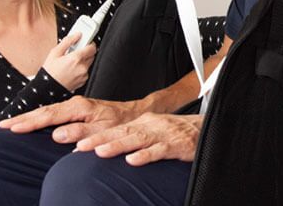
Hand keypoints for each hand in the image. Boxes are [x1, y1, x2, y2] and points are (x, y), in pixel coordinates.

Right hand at [0, 96, 141, 143]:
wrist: (133, 114)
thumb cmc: (120, 123)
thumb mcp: (102, 129)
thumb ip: (80, 131)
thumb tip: (56, 135)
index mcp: (78, 107)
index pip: (48, 116)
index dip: (29, 122)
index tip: (13, 128)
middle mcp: (74, 104)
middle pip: (42, 111)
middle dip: (22, 118)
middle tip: (2, 125)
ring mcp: (73, 106)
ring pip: (46, 111)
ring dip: (28, 117)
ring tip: (10, 124)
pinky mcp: (75, 109)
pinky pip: (52, 113)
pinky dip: (38, 117)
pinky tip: (31, 122)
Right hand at [41, 32, 95, 90]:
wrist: (48, 89)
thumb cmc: (50, 72)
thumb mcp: (55, 53)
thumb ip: (68, 41)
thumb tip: (76, 35)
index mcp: (76, 58)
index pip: (92, 47)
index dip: (89, 43)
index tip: (85, 42)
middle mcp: (82, 67)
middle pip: (92, 55)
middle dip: (85, 52)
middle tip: (75, 52)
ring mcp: (83, 75)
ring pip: (89, 63)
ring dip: (83, 61)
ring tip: (71, 62)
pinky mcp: (83, 81)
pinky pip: (86, 72)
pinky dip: (81, 69)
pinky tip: (72, 70)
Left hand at [75, 113, 201, 166]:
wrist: (205, 129)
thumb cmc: (177, 134)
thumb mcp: (153, 132)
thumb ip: (133, 139)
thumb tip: (107, 149)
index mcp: (143, 122)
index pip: (116, 129)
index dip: (96, 137)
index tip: (77, 145)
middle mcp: (150, 126)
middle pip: (121, 132)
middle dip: (99, 139)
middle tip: (80, 147)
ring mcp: (163, 134)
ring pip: (137, 139)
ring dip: (118, 145)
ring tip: (100, 152)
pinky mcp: (176, 145)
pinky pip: (159, 150)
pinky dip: (146, 155)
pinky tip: (133, 161)